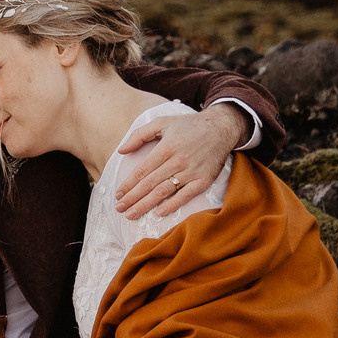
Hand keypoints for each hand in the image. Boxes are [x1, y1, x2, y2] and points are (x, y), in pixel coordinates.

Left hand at [112, 103, 242, 218]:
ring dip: (146, 205)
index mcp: (165, 147)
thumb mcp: (162, 122)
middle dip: (132, 198)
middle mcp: (177, 161)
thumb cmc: (188, 126)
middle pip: (149, 184)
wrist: (221, 128)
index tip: (117, 195)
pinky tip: (159, 213)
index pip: (141, 171)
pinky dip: (172, 205)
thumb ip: (139, 135)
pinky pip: (186, 195)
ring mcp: (191, 172)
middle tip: (119, 209)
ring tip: (132, 214)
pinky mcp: (204, 180)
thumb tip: (121, 150)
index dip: (128, 185)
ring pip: (164, 191)